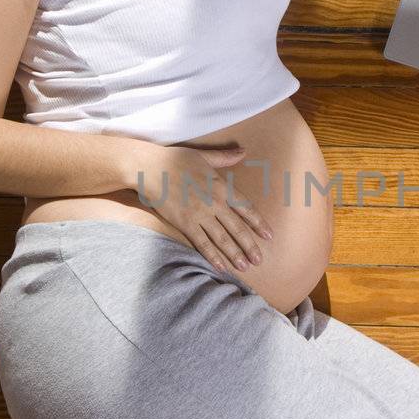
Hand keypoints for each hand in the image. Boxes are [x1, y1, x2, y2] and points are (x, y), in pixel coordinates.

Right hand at [141, 141, 273, 273]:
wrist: (149, 167)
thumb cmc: (175, 158)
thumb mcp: (203, 155)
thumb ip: (225, 157)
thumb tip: (244, 151)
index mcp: (221, 186)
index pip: (246, 208)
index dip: (258, 223)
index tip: (269, 235)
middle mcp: (214, 202)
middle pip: (237, 228)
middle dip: (250, 245)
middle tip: (259, 260)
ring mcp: (200, 214)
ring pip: (222, 238)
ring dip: (235, 254)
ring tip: (245, 267)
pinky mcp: (185, 223)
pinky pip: (202, 243)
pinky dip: (212, 256)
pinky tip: (221, 266)